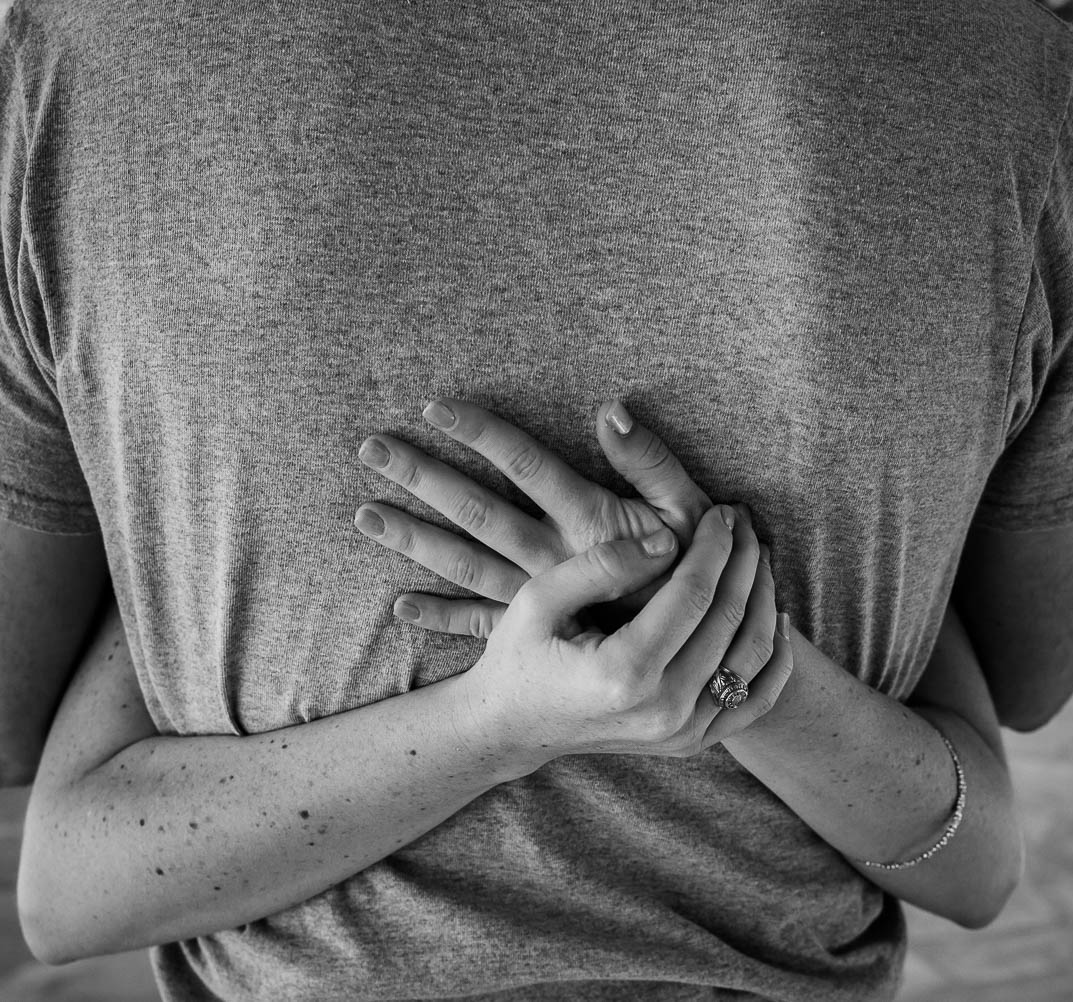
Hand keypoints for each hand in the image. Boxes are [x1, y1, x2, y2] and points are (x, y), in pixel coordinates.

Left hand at [354, 398, 723, 635]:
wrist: (709, 652)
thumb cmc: (705, 571)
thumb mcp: (693, 512)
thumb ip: (653, 462)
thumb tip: (611, 410)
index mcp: (588, 522)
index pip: (525, 464)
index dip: (480, 432)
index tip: (434, 406)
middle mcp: (553, 559)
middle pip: (477, 511)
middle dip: (424, 477)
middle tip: (370, 448)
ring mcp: (539, 599)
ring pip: (464, 565)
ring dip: (413, 539)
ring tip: (364, 515)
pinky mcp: (538, 631)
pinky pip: (478, 624)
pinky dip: (439, 617)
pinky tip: (400, 606)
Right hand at [456, 504, 792, 759]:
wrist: (514, 727)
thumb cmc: (522, 653)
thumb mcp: (538, 598)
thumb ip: (602, 564)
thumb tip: (668, 540)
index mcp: (623, 673)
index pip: (694, 595)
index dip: (714, 546)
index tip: (722, 511)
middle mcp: (662, 709)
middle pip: (730, 619)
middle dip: (745, 560)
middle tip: (746, 521)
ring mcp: (682, 732)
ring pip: (753, 655)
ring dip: (765, 597)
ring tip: (758, 556)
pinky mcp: (692, 742)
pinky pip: (756, 701)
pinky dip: (776, 658)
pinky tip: (776, 616)